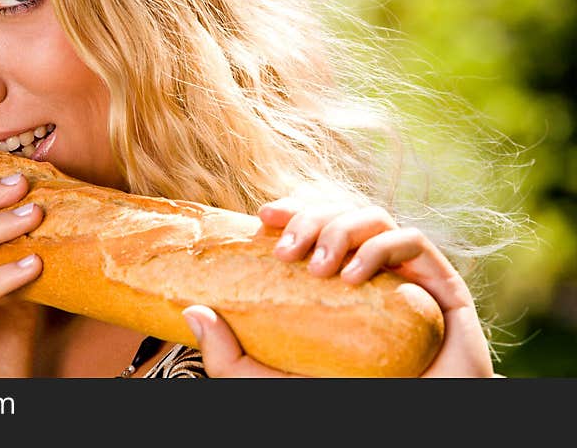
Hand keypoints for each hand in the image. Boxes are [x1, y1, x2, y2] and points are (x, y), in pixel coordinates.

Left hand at [183, 198, 493, 377]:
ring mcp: (407, 278)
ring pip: (374, 217)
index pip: (314, 225)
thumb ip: (229, 357)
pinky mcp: (443, 290)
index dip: (292, 210)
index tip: (263, 217)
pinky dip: (382, 248)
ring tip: (321, 268)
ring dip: (341, 229)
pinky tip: (355, 277)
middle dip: (311, 219)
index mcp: (336, 282)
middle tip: (286, 252)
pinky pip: (415, 242)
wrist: (408, 431)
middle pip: (341, 213)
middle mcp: (372, 271)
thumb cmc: (339, 406)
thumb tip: (192, 312)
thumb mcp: (268, 384)